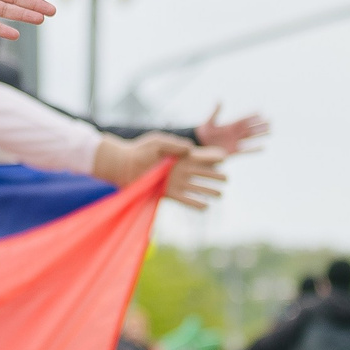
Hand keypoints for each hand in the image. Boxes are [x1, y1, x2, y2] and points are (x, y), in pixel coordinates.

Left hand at [93, 132, 226, 208]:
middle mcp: (179, 169)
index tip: (225, 157)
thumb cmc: (139, 150)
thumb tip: (191, 149)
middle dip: (214, 175)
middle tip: (227, 179)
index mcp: (179, 155)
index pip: (200, 156)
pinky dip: (195, 203)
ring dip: (208, 190)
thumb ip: (174, 144)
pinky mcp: (167, 193)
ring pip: (196, 187)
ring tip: (221, 194)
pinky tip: (205, 207)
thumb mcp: (157, 142)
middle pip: (201, 172)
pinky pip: (184, 199)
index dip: (212, 157)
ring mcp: (174, 181)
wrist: (123, 166)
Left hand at [193, 103, 269, 155]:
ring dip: (260, 135)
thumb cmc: (204, 132)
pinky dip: (255, 149)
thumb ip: (215, 112)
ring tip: (270, 132)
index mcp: (230, 125)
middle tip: (270, 121)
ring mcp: (235, 142)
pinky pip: (246, 150)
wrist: (201, 144)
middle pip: (250, 128)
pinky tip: (264, 147)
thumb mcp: (209, 121)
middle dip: (259, 125)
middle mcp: (235, 133)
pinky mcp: (234, 151)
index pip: (243, 119)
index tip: (260, 111)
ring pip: (251, 137)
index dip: (251, 116)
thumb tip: (219, 100)